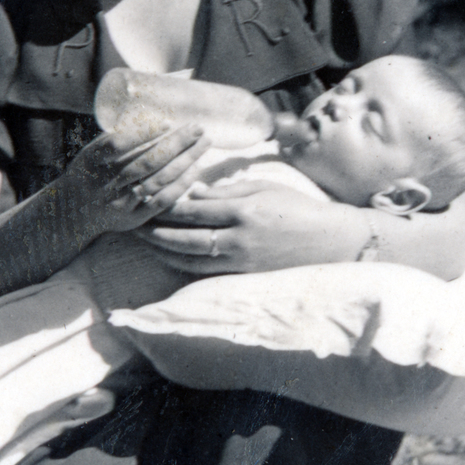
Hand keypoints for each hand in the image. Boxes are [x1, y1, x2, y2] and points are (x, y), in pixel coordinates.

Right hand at [57, 123, 209, 239]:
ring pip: (156, 180)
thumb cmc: (89, 173)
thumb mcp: (92, 152)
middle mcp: (105, 184)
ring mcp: (120, 203)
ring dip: (184, 161)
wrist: (75, 212)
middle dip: (175, 143)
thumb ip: (116, 137)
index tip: (168, 122)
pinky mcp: (133, 218)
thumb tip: (151, 117)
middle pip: (145, 162)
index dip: (143, 133)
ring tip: (203, 144)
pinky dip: (179, 185)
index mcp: (91, 161)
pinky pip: (161, 201)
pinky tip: (194, 170)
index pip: (117, 145)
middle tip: (197, 128)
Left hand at [137, 177, 365, 273]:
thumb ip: (227, 190)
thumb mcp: (264, 188)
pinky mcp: (244, 276)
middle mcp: (238, 239)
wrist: (331, 242)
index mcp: (243, 211)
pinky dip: (183, 265)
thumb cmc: (298, 208)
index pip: (193, 209)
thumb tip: (193, 191)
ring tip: (144, 242)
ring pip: (190, 260)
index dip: (166, 206)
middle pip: (184, 239)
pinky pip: (205, 272)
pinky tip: (169, 256)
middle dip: (154, 232)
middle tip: (133, 225)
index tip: (147, 199)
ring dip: (163, 251)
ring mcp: (240, 262)